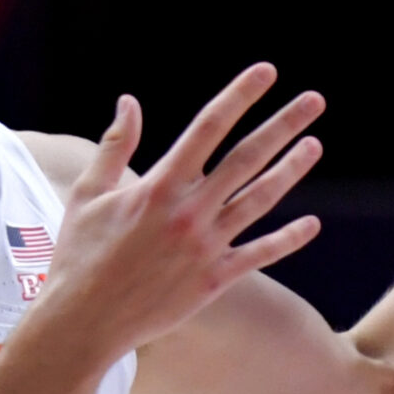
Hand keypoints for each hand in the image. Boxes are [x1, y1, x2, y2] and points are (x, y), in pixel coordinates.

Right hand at [39, 64, 324, 355]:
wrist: (84, 320)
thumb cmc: (79, 255)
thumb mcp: (88, 194)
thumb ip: (114, 146)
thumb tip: (128, 101)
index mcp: (159, 186)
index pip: (208, 128)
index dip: (239, 96)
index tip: (265, 72)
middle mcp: (189, 212)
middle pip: (246, 158)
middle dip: (283, 125)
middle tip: (314, 100)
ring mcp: (205, 247)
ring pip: (260, 200)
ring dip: (291, 170)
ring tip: (314, 145)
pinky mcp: (213, 281)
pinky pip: (259, 255)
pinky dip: (287, 240)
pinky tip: (312, 224)